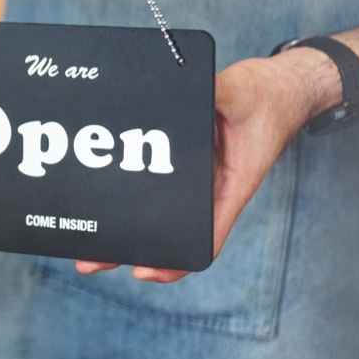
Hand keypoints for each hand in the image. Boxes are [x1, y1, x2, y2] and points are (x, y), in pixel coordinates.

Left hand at [74, 51, 337, 282]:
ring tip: (84, 239)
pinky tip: (98, 195)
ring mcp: (193, 177)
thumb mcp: (240, 92)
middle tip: (90, 261)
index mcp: (230, 187)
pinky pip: (151, 183)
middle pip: (167, 230)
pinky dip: (126, 192)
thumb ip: (215, 93)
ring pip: (154, 210)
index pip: (202, 238)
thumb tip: (185, 91)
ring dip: (122, 224)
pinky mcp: (181, 159)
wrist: (275, 88)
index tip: (144, 271)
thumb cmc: (265, 97)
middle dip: (129, 248)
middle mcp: (208, 189)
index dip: (174, 261)